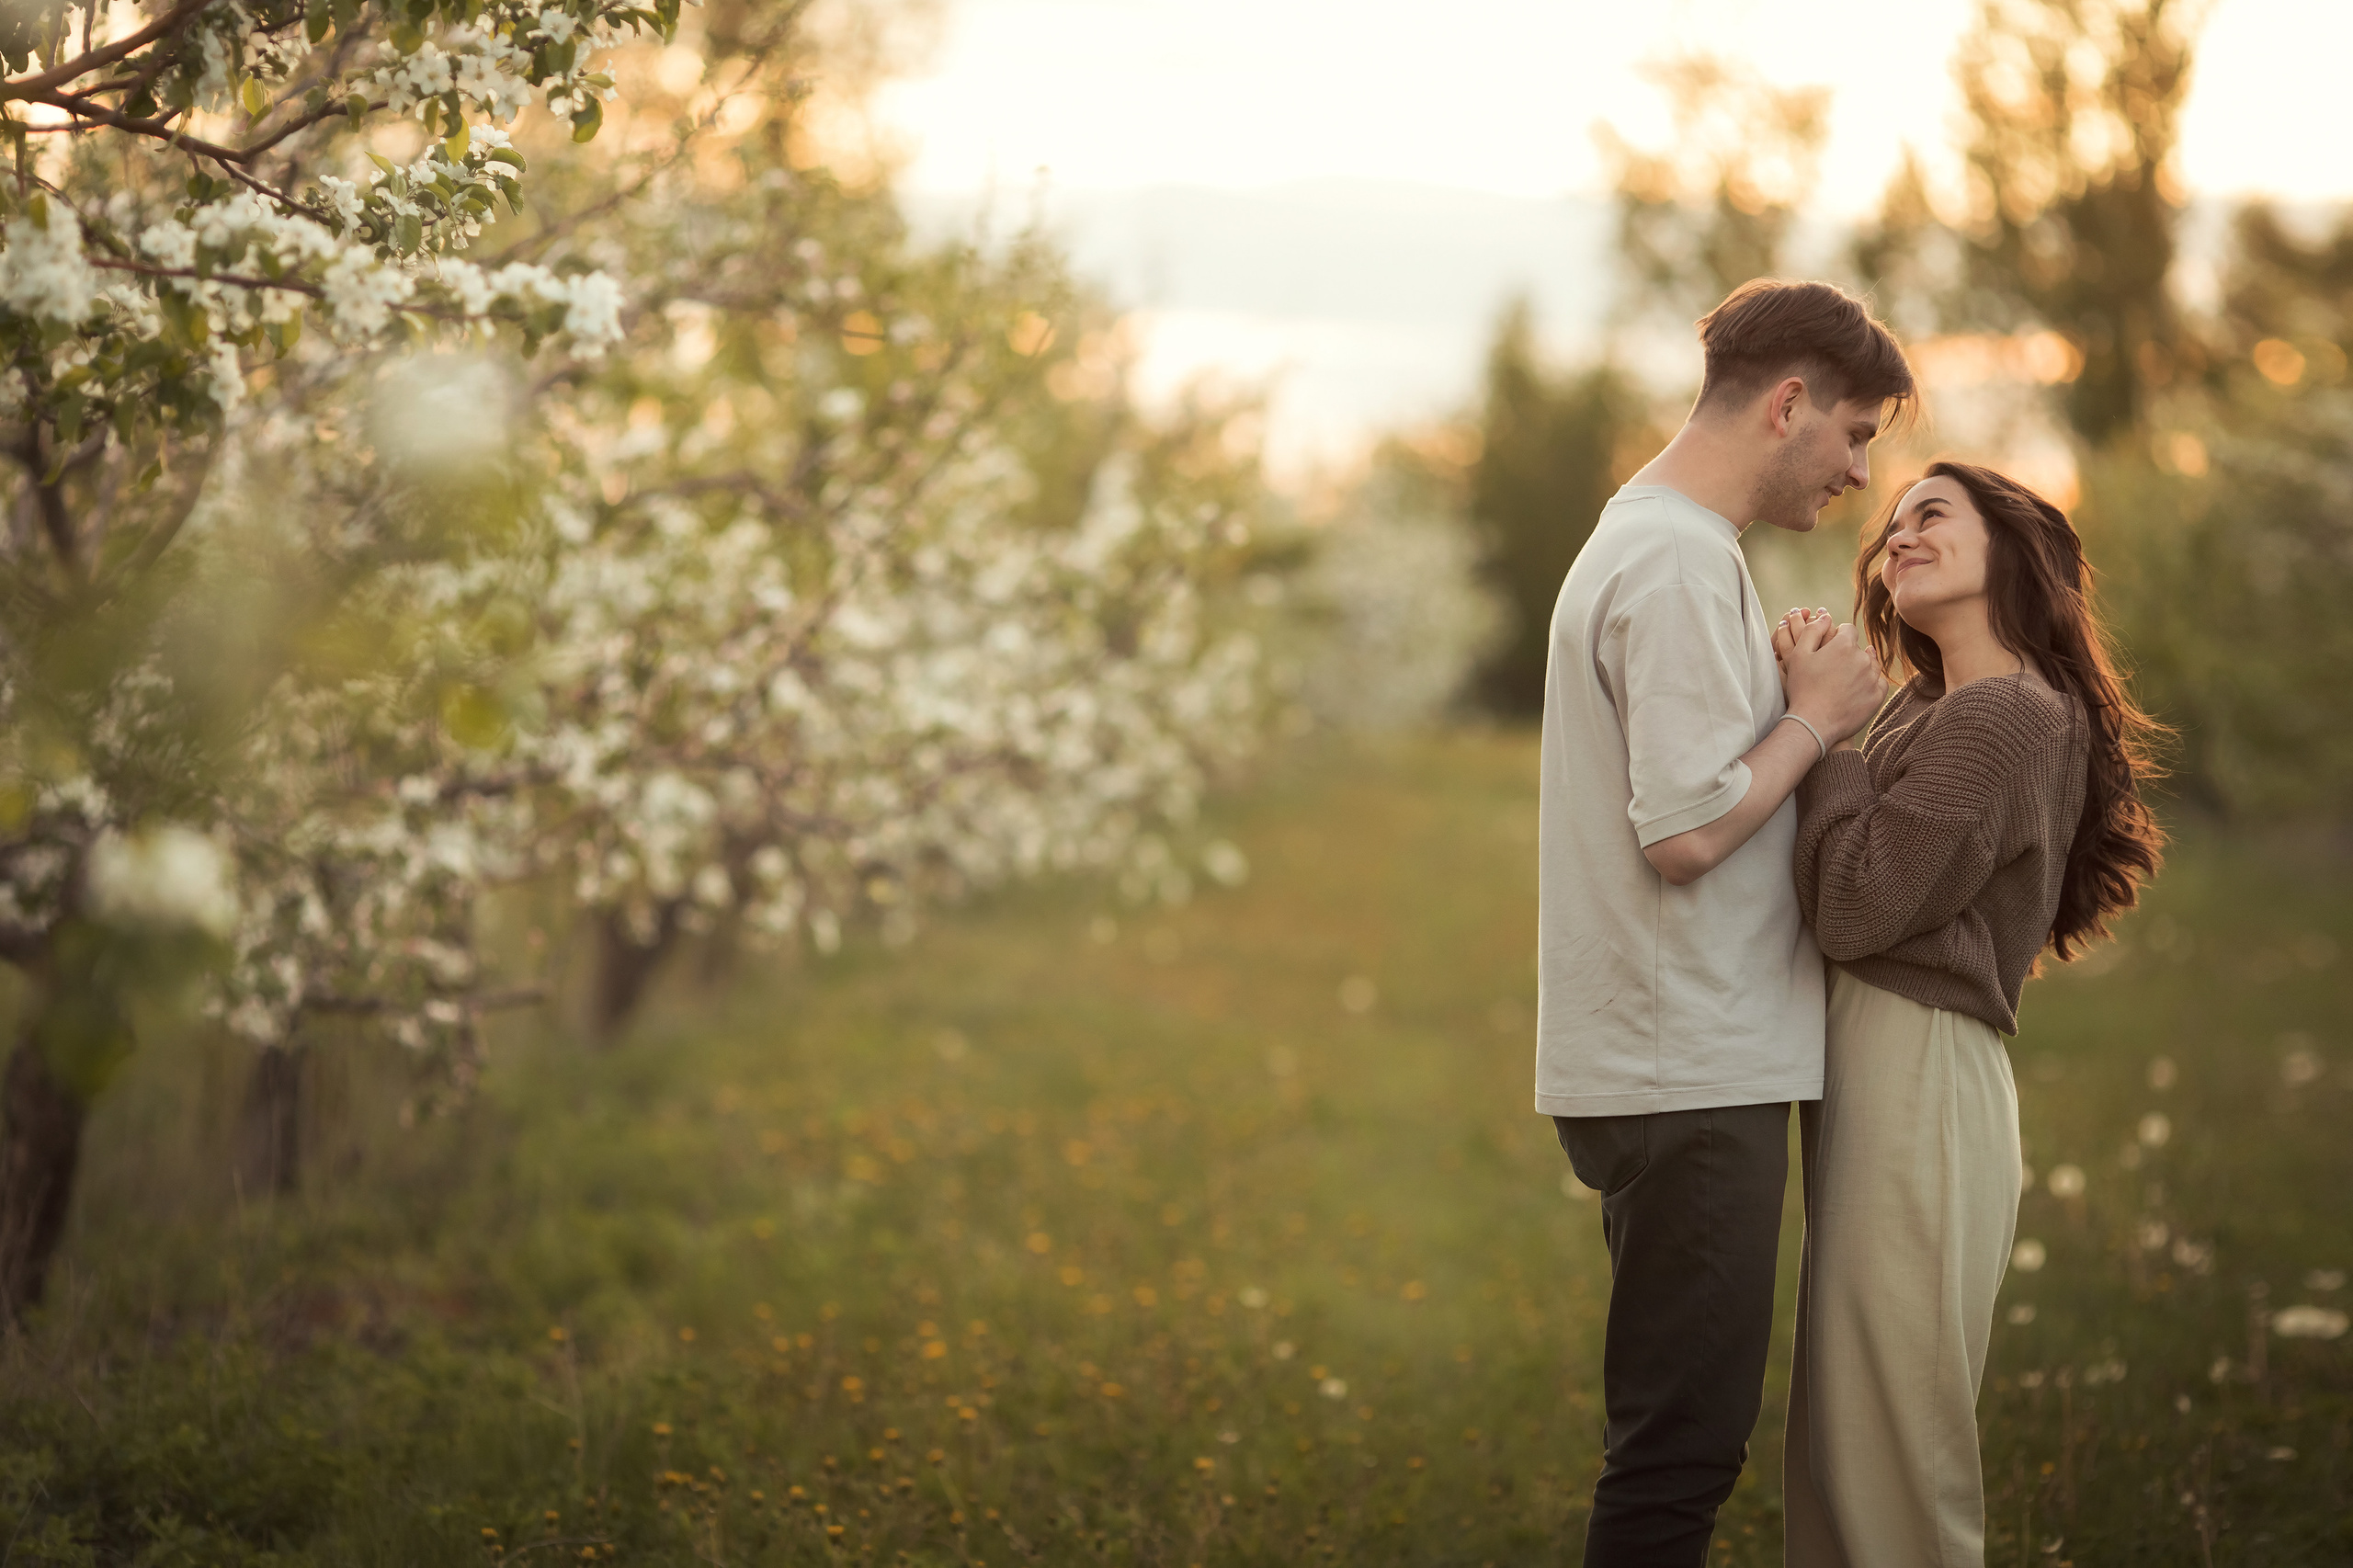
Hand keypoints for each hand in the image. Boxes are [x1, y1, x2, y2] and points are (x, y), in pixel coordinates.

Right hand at [1779, 610, 1884, 745]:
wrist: (1813, 722)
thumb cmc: (1802, 688)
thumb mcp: (1798, 655)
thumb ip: (1813, 630)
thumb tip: (1826, 616)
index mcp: (1844, 645)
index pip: (1847, 630)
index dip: (1837, 637)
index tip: (1829, 650)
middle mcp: (1863, 658)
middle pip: (1859, 648)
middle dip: (1848, 654)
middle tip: (1831, 670)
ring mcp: (1872, 677)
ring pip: (1871, 664)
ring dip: (1860, 668)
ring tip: (1843, 682)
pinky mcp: (1877, 695)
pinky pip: (1878, 683)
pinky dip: (1869, 684)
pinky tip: (1855, 690)